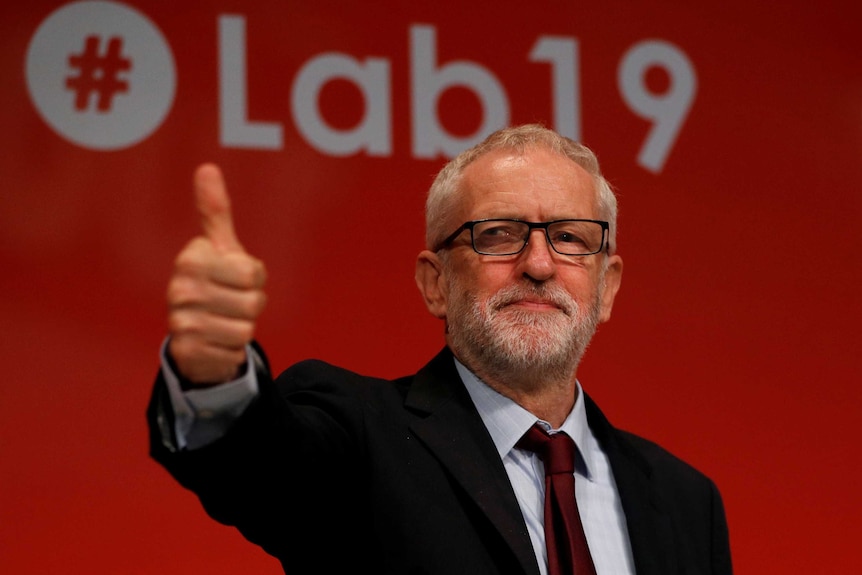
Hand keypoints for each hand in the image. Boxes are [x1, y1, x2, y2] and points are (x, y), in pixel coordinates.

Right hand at [166, 164, 266, 383]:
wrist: (194, 337)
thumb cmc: (215, 285)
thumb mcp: (220, 248)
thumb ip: (215, 211)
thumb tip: (207, 167)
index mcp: (191, 258)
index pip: (252, 272)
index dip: (254, 279)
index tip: (236, 278)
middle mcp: (180, 288)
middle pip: (253, 303)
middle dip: (251, 307)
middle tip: (231, 304)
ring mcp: (180, 321)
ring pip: (245, 329)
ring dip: (242, 329)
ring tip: (224, 322)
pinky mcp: (186, 351)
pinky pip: (233, 352)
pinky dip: (232, 351)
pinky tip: (216, 343)